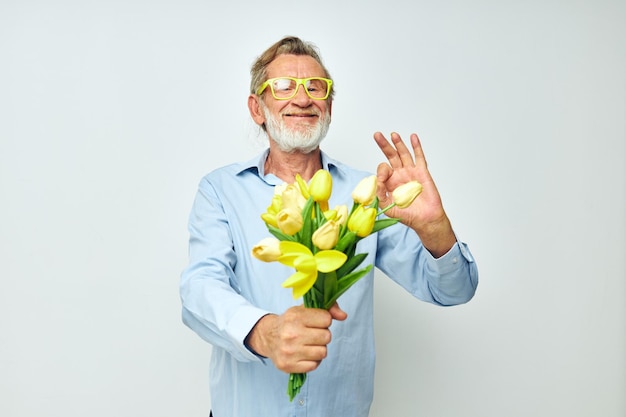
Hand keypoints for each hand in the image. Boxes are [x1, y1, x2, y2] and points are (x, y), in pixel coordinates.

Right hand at [246, 303, 346, 373]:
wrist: (268, 337)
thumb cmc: (290, 322)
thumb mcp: (305, 309)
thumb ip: (327, 308)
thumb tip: (343, 315)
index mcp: (295, 316)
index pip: (326, 319)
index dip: (324, 320)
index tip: (316, 322)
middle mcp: (291, 334)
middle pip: (326, 336)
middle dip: (322, 335)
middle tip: (312, 334)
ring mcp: (289, 351)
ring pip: (322, 352)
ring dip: (318, 349)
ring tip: (308, 344)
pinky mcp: (288, 365)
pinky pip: (314, 365)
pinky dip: (312, 360)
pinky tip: (304, 354)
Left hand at [373, 131, 455, 256]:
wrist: (425, 219)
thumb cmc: (407, 215)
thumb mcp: (387, 207)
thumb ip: (379, 195)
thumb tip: (374, 182)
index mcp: (389, 183)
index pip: (382, 169)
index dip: (381, 171)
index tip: (382, 178)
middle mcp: (399, 175)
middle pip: (390, 156)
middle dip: (383, 145)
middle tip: (377, 135)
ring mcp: (410, 172)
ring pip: (403, 154)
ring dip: (398, 143)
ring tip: (393, 134)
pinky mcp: (422, 172)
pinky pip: (419, 157)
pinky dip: (416, 146)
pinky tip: (413, 137)